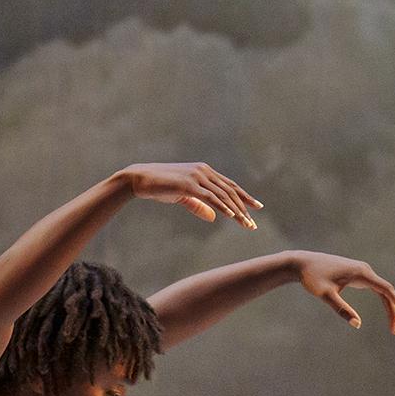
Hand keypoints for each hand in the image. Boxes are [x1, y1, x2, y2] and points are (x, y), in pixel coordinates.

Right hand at [120, 162, 260, 228]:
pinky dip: (223, 206)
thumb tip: (213, 217)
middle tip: (253, 223)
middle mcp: (204, 171)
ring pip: (223, 195)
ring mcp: (197, 176)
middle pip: (230, 190)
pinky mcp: (188, 184)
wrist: (139, 179)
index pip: (229, 185)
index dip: (244, 197)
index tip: (256, 208)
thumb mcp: (182, 197)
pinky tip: (232, 216)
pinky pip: (210, 197)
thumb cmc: (159, 187)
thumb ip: (198, 205)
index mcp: (204, 171)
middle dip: (244, 207)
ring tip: (246, 224)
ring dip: (236, 210)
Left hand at [298, 253, 394, 331]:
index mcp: (361, 273)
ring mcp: (361, 271)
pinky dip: (382, 299)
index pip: (386, 289)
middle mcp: (364, 270)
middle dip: (393, 310)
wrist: (302, 263)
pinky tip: (387, 310)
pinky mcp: (357, 273)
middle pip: (386, 291)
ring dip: (389, 306)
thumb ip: (341, 309)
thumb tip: (357, 324)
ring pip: (382, 290)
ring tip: (392, 325)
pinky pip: (375, 287)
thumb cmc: (312, 278)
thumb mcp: (325, 295)